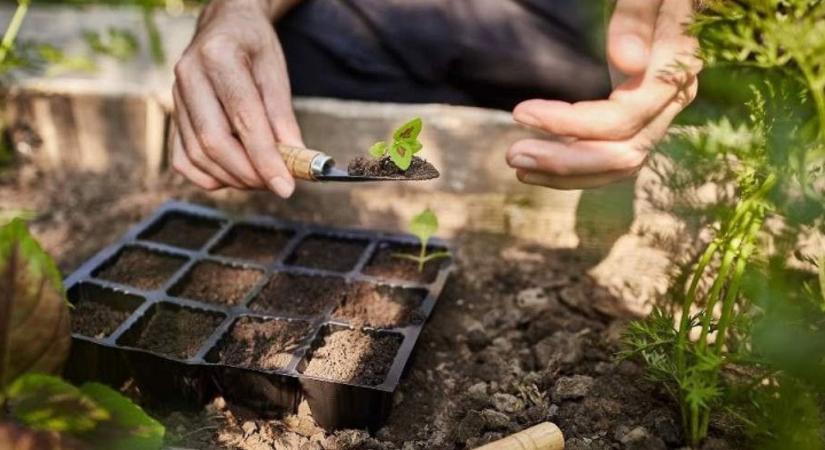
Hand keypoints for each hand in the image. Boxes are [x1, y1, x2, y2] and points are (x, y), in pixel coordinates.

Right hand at [171, 0, 302, 196]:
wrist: (224, 26)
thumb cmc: (253, 47)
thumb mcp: (276, 73)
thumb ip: (283, 118)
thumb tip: (296, 160)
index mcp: (219, 56)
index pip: (243, 118)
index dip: (266, 158)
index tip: (287, 186)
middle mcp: (189, 75)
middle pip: (213, 141)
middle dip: (248, 173)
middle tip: (275, 184)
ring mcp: (174, 97)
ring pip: (197, 155)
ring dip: (232, 178)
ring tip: (261, 179)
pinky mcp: (172, 116)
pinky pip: (182, 159)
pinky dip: (208, 177)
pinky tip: (234, 175)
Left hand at [506, 0, 701, 189]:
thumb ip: (637, 17)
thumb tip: (629, 62)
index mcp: (675, 67)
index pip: (624, 116)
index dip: (571, 124)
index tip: (520, 113)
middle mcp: (674, 99)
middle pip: (624, 152)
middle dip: (565, 161)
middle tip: (513, 155)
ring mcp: (661, 113)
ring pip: (620, 164)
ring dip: (568, 174)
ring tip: (520, 169)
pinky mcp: (644, 119)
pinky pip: (615, 156)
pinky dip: (580, 169)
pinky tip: (541, 168)